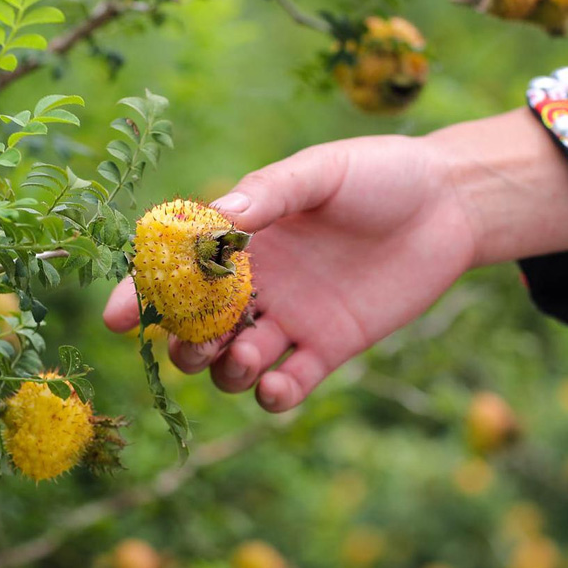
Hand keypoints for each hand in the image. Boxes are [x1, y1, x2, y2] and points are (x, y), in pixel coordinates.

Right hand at [104, 109, 567, 411]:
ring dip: (226, 370)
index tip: (117, 318)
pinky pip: (289, 384)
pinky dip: (273, 395)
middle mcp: (257, 283)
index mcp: (242, 239)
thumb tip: (212, 220)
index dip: (139, 295)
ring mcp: (291, 319)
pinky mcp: (329, 347)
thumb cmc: (379, 174)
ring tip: (244, 356)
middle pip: (197, 329)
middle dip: (185, 345)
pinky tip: (276, 387)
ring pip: (234, 363)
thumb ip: (270, 194)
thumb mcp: (320, 172)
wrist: (450, 203)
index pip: (175, 271)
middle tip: (196, 344)